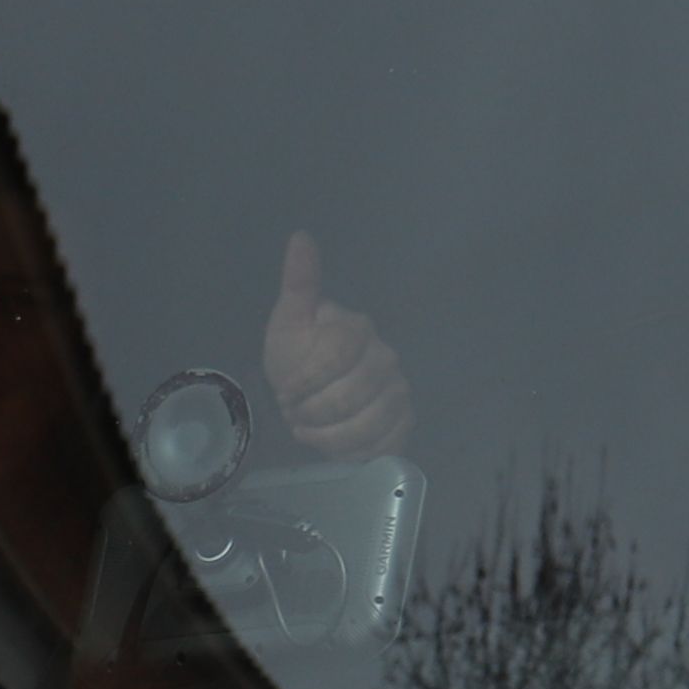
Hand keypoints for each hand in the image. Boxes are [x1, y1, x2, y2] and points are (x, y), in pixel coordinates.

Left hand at [265, 231, 412, 456]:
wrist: (304, 395)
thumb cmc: (295, 356)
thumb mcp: (288, 321)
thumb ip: (299, 283)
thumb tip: (300, 236)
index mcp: (358, 328)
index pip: (335, 357)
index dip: (305, 380)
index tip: (285, 390)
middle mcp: (387, 358)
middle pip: (351, 396)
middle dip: (313, 411)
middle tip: (294, 412)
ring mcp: (399, 392)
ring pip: (367, 425)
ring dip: (328, 437)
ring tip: (308, 430)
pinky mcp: (403, 424)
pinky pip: (384, 446)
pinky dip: (353, 452)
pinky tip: (333, 446)